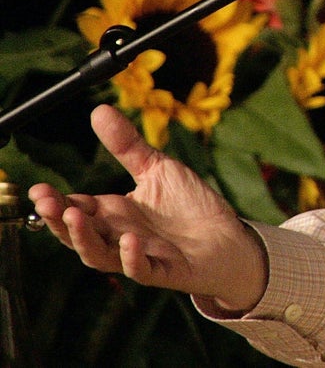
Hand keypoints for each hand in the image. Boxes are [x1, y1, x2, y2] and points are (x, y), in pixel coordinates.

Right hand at [28, 104, 267, 311]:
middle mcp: (120, 236)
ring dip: (85, 239)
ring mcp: (141, 255)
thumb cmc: (190, 206)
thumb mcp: (157, 168)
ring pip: (101, 256)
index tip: (39, 188)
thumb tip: (99, 110)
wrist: (229, 236)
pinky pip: (142, 270)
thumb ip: (127, 146)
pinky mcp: (165, 270)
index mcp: (115, 213)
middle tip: (47, 203)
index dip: (56, 202)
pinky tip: (129, 242)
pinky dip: (132, 259)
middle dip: (59, 220)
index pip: (77, 208)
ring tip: (75, 217)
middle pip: (80, 234)